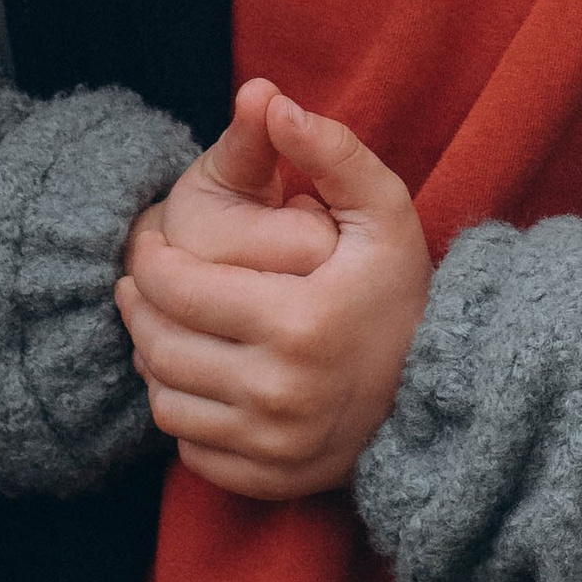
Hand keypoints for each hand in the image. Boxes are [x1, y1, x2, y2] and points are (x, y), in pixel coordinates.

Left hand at [117, 79, 432, 500]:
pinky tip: (197, 375)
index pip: (178, 288)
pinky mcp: (269, 480)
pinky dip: (182, 411)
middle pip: (161, 346)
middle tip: (139, 280)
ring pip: (165, 400)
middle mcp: (282, 394)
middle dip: (139, 306)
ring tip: (161, 323)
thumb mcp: (383, 211)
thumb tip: (270, 101)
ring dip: (152, 358)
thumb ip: (331, 150)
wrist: (443, 390)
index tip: (149, 241)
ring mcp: (275, 446)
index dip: (148, 259)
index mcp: (301, 322)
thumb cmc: (402, 290)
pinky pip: (189, 448)